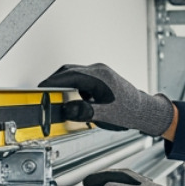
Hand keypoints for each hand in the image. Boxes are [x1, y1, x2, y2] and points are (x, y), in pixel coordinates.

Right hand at [40, 63, 174, 136]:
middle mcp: (99, 71)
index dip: (52, 82)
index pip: (69, 75)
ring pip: (74, 73)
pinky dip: (73, 86)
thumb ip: (84, 111)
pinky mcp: (102, 78)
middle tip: (45, 93)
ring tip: (57, 97)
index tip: (41, 89)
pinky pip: (81, 78)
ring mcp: (101, 73)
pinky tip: (74, 97)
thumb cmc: (128, 112)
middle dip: (55, 82)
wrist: (143, 111)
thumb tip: (68, 109)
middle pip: (69, 71)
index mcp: (99, 77)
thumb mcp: (104, 115)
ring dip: (64, 84)